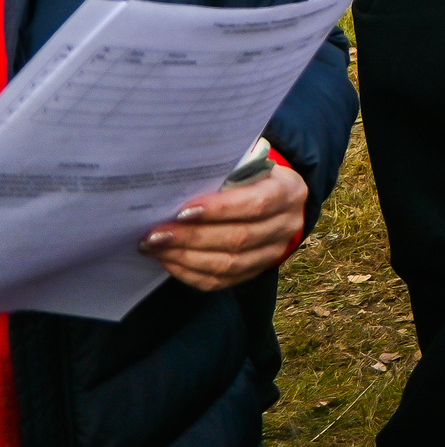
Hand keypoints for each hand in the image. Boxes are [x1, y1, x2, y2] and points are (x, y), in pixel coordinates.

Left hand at [140, 164, 308, 290]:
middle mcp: (286, 226)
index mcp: (288, 193)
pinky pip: (220, 281)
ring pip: (228, 264)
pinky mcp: (254, 272)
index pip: (256, 204)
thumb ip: (224, 174)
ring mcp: (272, 253)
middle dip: (192, 237)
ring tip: (155, 248)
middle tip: (155, 234)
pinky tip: (168, 261)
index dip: (219, 210)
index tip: (182, 211)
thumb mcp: (250, 165)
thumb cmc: (253, 177)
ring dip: (186, 257)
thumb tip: (179, 186)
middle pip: (238, 238)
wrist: (277, 200)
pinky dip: (190, 272)